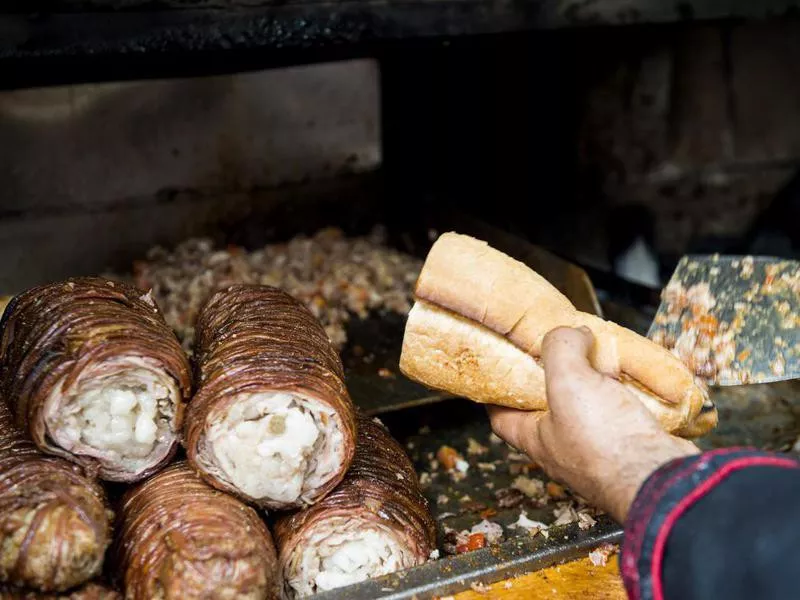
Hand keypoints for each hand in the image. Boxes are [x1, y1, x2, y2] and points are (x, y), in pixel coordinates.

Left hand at [488, 326, 698, 521]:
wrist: (659, 479)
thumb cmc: (604, 442)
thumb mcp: (568, 381)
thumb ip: (560, 348)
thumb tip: (571, 333)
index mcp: (536, 438)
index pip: (502, 416)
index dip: (500, 392)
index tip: (503, 368)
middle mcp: (563, 449)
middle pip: (548, 408)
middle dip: (553, 380)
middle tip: (560, 353)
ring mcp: (598, 452)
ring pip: (589, 411)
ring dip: (593, 386)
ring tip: (599, 358)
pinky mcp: (630, 449)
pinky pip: (621, 416)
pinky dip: (624, 396)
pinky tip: (631, 378)